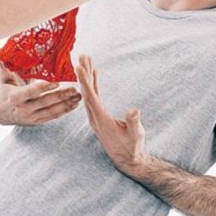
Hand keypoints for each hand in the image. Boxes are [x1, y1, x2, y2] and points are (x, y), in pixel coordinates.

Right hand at [0, 59, 81, 125]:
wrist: (0, 112)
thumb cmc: (4, 90)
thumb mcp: (3, 79)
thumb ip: (3, 66)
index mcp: (14, 97)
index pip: (31, 92)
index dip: (44, 88)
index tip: (57, 82)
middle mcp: (23, 109)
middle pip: (45, 102)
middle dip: (61, 96)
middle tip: (75, 89)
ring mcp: (30, 117)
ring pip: (51, 111)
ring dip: (66, 104)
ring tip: (79, 96)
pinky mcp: (36, 122)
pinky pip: (52, 117)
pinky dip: (64, 111)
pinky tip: (74, 105)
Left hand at [77, 55, 148, 172]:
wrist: (127, 160)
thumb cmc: (132, 148)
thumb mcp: (136, 135)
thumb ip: (133, 123)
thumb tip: (133, 110)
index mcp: (100, 119)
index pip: (90, 97)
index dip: (84, 81)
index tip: (79, 67)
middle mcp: (94, 116)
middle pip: (86, 91)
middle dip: (84, 73)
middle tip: (81, 56)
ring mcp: (96, 115)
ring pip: (89, 92)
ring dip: (88, 76)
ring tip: (86, 59)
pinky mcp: (100, 115)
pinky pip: (94, 96)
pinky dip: (93, 84)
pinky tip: (94, 73)